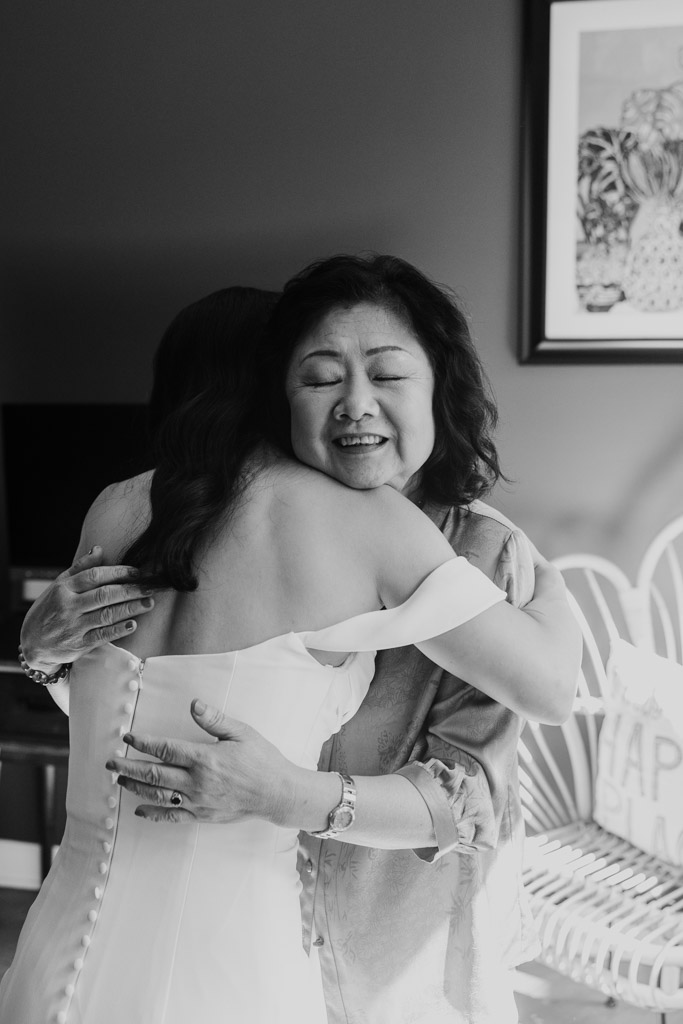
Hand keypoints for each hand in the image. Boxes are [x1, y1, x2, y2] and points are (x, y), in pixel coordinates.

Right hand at [20, 546, 154, 672]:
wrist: (33, 644)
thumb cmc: (49, 609)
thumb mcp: (58, 585)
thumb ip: (80, 568)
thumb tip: (99, 548)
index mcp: (64, 588)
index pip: (94, 576)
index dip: (118, 572)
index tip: (137, 572)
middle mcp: (68, 606)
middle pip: (104, 595)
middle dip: (130, 590)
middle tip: (150, 587)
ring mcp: (73, 626)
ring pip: (106, 615)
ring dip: (130, 608)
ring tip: (149, 603)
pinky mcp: (79, 645)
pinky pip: (102, 636)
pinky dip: (118, 630)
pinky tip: (133, 624)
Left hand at [106, 700, 295, 825]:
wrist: (277, 793)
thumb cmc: (262, 759)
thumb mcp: (241, 732)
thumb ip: (215, 719)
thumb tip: (194, 704)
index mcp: (205, 758)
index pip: (165, 749)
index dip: (143, 742)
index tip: (128, 737)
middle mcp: (197, 782)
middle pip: (154, 774)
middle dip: (129, 767)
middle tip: (111, 763)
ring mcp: (198, 801)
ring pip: (158, 795)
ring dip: (136, 787)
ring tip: (120, 781)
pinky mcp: (202, 815)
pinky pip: (172, 815)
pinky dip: (153, 813)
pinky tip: (140, 809)